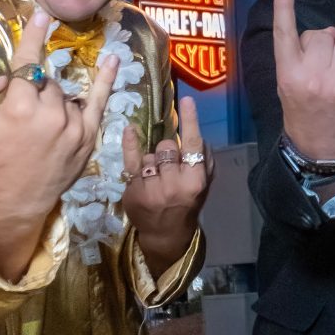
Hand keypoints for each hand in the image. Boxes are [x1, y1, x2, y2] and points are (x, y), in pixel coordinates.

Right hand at [0, 9, 117, 277]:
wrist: (15, 200)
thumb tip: (4, 77)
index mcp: (19, 108)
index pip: (27, 63)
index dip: (34, 37)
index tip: (42, 15)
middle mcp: (49, 113)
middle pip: (45, 81)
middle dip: (34, 89)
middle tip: (22, 113)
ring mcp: (72, 125)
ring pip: (63, 94)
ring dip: (52, 101)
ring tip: (38, 127)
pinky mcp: (87, 135)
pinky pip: (98, 102)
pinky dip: (105, 81)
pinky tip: (113, 60)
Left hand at [122, 95, 211, 274]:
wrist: (166, 234)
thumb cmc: (188, 204)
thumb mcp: (204, 184)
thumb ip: (203, 160)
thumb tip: (194, 134)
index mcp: (195, 181)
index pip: (193, 144)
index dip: (190, 120)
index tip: (187, 100)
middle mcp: (173, 184)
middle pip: (167, 147)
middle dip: (168, 151)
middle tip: (170, 165)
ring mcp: (151, 188)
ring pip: (149, 155)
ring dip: (153, 161)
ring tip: (156, 177)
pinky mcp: (133, 191)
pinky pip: (131, 160)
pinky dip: (130, 144)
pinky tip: (130, 130)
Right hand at [272, 0, 334, 159]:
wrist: (316, 143)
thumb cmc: (300, 108)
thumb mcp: (286, 82)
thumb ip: (299, 55)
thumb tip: (326, 31)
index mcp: (289, 72)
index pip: (284, 34)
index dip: (284, 9)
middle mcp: (312, 75)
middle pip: (322, 35)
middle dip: (322, 43)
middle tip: (320, 63)